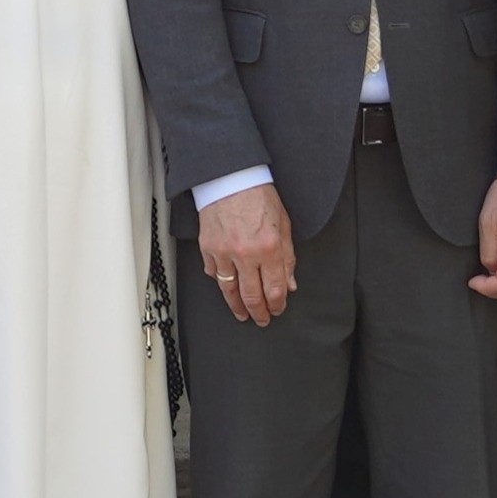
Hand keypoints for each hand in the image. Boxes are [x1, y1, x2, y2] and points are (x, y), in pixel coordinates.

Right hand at [199, 183, 298, 325]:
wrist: (230, 178)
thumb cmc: (258, 196)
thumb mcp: (283, 225)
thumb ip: (288, 257)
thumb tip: (289, 283)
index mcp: (269, 248)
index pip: (275, 289)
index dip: (277, 304)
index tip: (278, 309)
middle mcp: (246, 254)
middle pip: (252, 296)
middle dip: (259, 312)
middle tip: (262, 319)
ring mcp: (224, 253)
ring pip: (230, 291)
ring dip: (237, 307)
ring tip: (242, 314)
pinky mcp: (208, 248)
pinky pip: (214, 274)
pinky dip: (221, 282)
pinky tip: (227, 287)